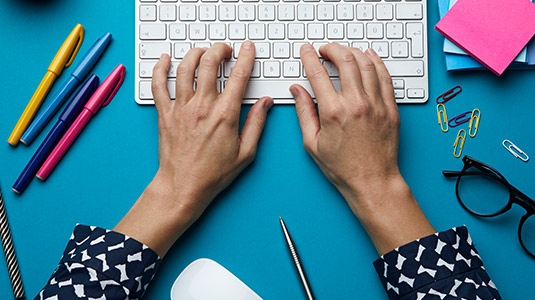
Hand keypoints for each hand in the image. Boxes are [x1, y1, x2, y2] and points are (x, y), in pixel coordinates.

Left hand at [115, 42, 272, 255]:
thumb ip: (257, 124)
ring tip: (203, 52)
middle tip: (225, 49)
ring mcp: (181, 108)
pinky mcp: (165, 114)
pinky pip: (158, 84)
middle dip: (220, 49)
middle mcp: (202, 107)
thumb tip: (265, 103)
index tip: (248, 49)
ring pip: (184, 68)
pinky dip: (159, 68)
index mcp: (225, 115)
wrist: (183, 187)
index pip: (238, 76)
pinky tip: (164, 59)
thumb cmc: (213, 174)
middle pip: (209, 63)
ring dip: (195, 53)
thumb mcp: (246, 153)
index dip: (246, 57)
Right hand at [292, 43, 433, 253]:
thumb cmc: (342, 168)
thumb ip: (304, 112)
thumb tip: (297, 90)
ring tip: (343, 52)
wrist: (372, 182)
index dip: (310, 57)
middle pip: (345, 60)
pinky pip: (385, 76)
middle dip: (332, 48)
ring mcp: (376, 104)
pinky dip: (376, 62)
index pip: (318, 73)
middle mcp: (356, 104)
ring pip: (366, 63)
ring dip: (352, 52)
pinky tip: (369, 57)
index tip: (307, 51)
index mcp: (333, 112)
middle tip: (325, 49)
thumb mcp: (312, 143)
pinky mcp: (390, 108)